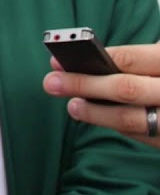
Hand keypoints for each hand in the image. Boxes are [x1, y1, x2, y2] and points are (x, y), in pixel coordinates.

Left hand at [43, 43, 159, 148]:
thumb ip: (139, 58)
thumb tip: (90, 59)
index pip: (127, 59)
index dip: (88, 59)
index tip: (59, 60)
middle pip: (124, 89)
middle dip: (83, 85)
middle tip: (52, 82)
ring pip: (130, 119)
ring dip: (95, 114)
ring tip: (72, 106)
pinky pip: (143, 136)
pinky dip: (118, 127)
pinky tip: (100, 118)